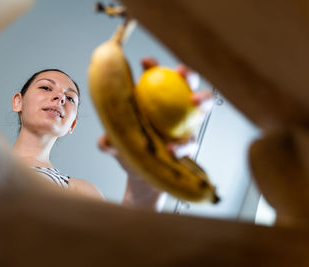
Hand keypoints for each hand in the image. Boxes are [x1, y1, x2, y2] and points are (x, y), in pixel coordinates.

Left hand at [97, 58, 213, 208]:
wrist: (140, 176)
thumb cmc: (128, 150)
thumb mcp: (115, 144)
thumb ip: (108, 142)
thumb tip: (105, 141)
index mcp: (154, 100)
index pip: (157, 78)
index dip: (153, 66)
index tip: (145, 62)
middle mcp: (173, 108)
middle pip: (186, 85)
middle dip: (188, 74)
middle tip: (181, 71)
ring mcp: (185, 125)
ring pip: (200, 108)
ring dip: (203, 98)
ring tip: (195, 100)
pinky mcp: (189, 145)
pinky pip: (190, 142)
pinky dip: (182, 144)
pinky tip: (172, 148)